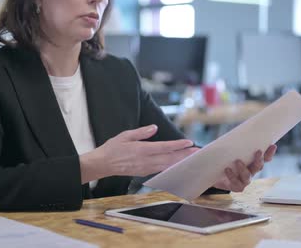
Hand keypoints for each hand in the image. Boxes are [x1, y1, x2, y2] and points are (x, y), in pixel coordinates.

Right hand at [79, 125, 196, 182]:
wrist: (103, 164)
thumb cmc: (112, 148)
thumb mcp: (125, 135)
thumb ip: (141, 132)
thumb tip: (154, 128)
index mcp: (141, 150)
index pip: (164, 147)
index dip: (178, 145)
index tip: (189, 142)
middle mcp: (146, 160)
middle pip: (169, 158)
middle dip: (185, 155)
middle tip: (198, 152)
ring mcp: (146, 168)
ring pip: (167, 165)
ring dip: (180, 162)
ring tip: (192, 158)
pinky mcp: (144, 172)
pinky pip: (161, 170)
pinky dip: (171, 167)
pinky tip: (178, 165)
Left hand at [212, 144, 276, 192]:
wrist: (214, 173)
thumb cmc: (224, 160)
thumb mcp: (229, 150)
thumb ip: (234, 143)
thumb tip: (235, 132)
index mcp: (252, 162)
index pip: (264, 158)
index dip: (269, 153)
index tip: (272, 145)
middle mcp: (250, 171)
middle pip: (259, 167)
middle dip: (259, 160)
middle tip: (258, 151)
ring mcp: (244, 180)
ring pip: (248, 176)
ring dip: (244, 169)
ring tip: (238, 161)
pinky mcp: (236, 187)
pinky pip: (237, 184)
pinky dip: (232, 177)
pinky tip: (227, 169)